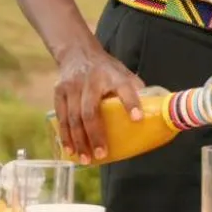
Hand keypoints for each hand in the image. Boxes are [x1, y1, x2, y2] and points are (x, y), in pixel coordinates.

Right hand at [53, 45, 146, 163]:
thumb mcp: (124, 73)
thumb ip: (135, 90)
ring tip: (86, 159)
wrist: (78, 52)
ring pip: (73, 117)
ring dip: (78, 141)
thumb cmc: (106, 70)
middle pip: (91, 111)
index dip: (131, 103)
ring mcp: (72, 86)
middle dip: (95, 135)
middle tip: (102, 154)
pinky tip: (70, 149)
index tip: (137, 118)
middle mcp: (91, 81)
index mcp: (113, 76)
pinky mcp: (59, 92)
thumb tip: (152, 114)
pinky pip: (61, 117)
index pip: (125, 88)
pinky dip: (65, 135)